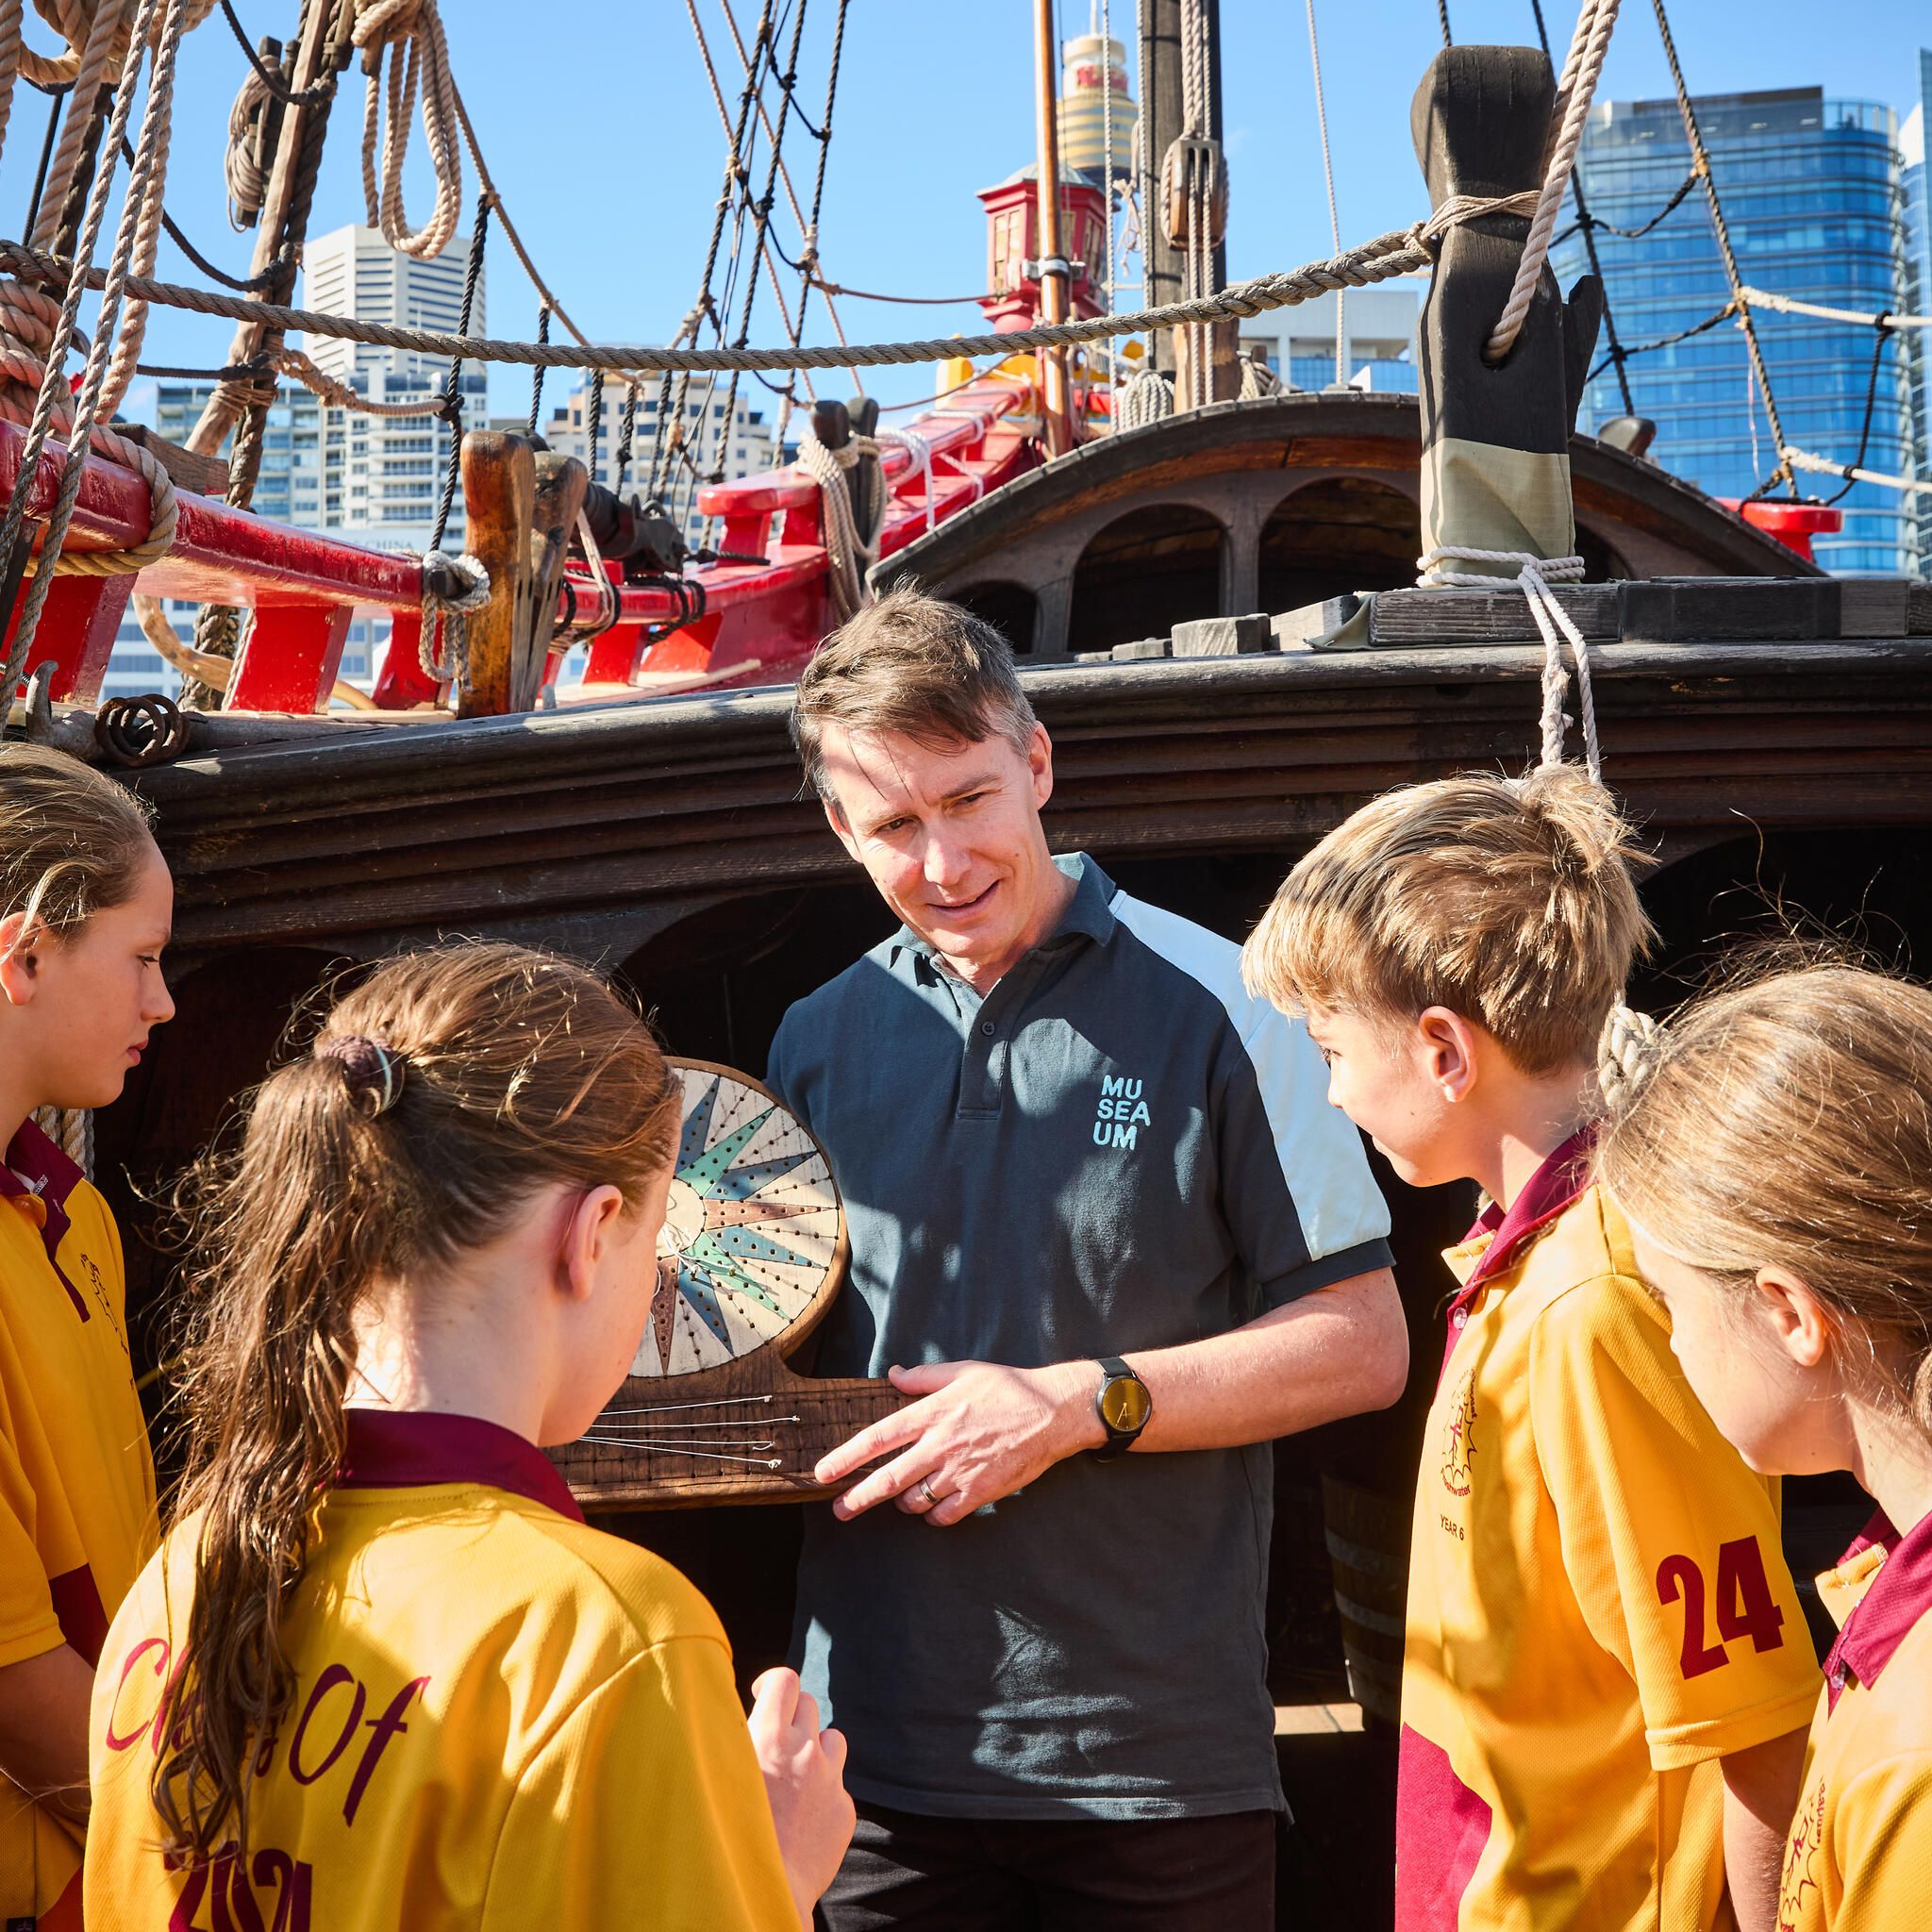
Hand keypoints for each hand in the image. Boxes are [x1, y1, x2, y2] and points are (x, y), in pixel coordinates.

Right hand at [748, 1667, 853, 1928]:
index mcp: (769, 1736)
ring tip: (793, 1776)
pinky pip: (837, 1785)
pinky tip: (801, 1818)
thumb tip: (729, 1715)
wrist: (764, 1892)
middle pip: (809, 1705)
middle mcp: (805, 1751)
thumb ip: (729, 1742)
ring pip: (831, 1740)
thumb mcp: (717, 1776)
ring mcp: (829, 1781)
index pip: (785, 1679)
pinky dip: (823, 1792)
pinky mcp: (845, 1810)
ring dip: (814, 1749)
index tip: (763, 1694)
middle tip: (774, 1741)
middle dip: (792, 1716)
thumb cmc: (726, 1835)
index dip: (774, 1682)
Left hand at [815, 1359, 1103, 1524]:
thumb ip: (924, 1377)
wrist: (1053, 1412)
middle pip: (888, 1479)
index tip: (823, 1472)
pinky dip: (933, 1515)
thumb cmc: (1009, 1387)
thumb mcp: (963, 1371)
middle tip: (839, 1510)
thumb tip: (894, 1375)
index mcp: (932, 1412)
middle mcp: (941, 1444)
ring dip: (902, 1502)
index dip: (847, 1457)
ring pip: (914, 1500)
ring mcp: (960, 1471)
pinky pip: (943, 1514)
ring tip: (903, 1496)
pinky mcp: (980, 1491)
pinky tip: (933, 1506)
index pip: (878, 1437)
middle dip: (857, 1498)